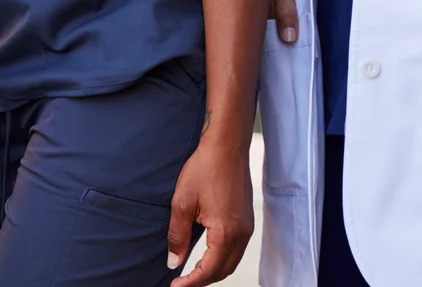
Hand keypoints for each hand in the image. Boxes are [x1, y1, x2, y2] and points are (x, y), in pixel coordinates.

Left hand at [166, 136, 251, 285]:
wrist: (226, 147)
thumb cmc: (206, 168)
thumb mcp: (182, 203)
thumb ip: (178, 236)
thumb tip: (174, 261)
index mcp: (226, 232)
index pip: (209, 270)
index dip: (192, 282)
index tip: (176, 286)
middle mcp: (242, 234)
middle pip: (223, 271)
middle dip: (202, 280)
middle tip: (182, 283)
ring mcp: (247, 228)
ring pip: (231, 262)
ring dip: (213, 271)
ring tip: (191, 273)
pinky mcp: (247, 222)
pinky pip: (236, 250)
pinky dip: (221, 259)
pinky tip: (206, 256)